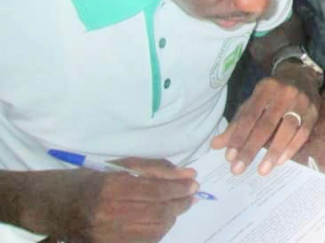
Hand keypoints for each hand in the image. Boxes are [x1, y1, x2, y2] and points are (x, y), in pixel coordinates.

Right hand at [27, 159, 196, 242]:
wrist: (54, 205)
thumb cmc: (89, 179)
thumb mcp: (120, 166)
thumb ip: (155, 169)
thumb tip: (187, 174)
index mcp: (112, 187)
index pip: (156, 190)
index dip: (178, 187)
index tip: (194, 182)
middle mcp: (108, 213)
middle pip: (158, 211)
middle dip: (180, 202)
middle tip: (192, 194)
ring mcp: (106, 234)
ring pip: (154, 228)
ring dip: (172, 217)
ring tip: (179, 205)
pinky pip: (143, 240)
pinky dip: (158, 229)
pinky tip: (163, 219)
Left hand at [211, 64, 319, 175]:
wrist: (301, 75)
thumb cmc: (272, 93)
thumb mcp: (253, 102)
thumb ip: (237, 123)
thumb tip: (215, 145)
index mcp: (265, 88)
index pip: (250, 115)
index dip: (239, 136)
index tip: (229, 157)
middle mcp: (284, 93)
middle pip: (266, 124)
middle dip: (251, 148)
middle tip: (239, 169)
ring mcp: (301, 102)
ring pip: (287, 129)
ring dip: (273, 151)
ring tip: (262, 170)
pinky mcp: (313, 112)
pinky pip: (303, 133)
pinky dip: (291, 148)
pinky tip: (280, 162)